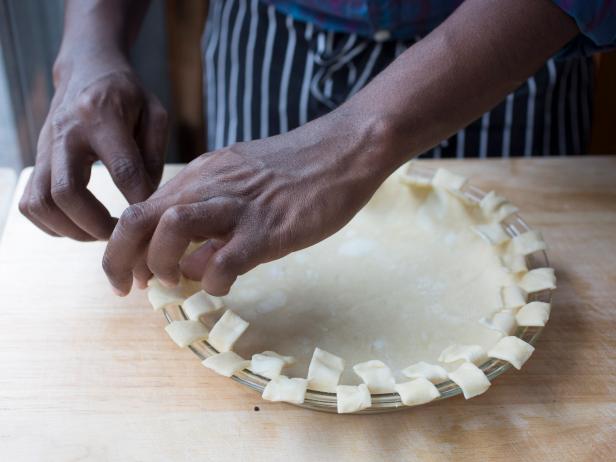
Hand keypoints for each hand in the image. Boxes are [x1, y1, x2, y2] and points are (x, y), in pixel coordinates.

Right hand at [19, 52, 167, 240]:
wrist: (86, 70)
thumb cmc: (127, 95)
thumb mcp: (154, 113)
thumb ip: (153, 155)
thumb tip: (145, 199)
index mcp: (102, 116)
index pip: (122, 170)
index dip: (139, 199)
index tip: (151, 214)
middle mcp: (66, 133)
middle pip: (67, 192)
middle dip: (97, 224)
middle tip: (120, 234)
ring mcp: (44, 147)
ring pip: (41, 202)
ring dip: (72, 229)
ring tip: (100, 233)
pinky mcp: (36, 160)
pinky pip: (31, 203)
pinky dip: (52, 224)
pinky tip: (79, 224)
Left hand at [102, 110, 398, 295]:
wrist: (345, 150)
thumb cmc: (297, 170)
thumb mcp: (242, 183)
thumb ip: (213, 216)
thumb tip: (192, 259)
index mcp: (201, 176)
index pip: (140, 209)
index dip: (123, 247)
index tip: (132, 274)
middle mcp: (209, 187)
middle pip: (138, 219)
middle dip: (122, 260)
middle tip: (135, 288)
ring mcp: (238, 206)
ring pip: (171, 230)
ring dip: (163, 266)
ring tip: (178, 283)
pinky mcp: (268, 229)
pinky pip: (224, 260)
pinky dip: (214, 281)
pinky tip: (224, 285)